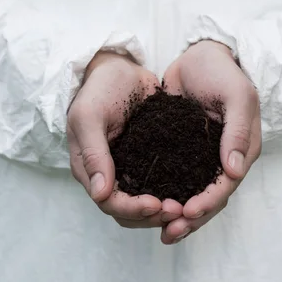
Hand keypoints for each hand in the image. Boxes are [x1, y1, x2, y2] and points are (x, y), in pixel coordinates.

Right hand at [67, 51, 182, 227]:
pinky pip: (159, 183)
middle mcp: (108, 174)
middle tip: (180, 210)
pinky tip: (192, 190)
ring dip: (163, 209)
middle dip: (152, 215)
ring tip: (186, 206)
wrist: (119, 67)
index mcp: (89, 168)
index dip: (132, 208)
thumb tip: (100, 194)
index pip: (109, 203)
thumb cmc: (100, 88)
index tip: (157, 204)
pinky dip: (172, 191)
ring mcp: (128, 167)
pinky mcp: (146, 158)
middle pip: (128, 210)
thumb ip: (94, 154)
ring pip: (144, 202)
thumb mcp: (90, 116)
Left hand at [161, 40, 261, 243]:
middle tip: (169, 232)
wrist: (201, 55)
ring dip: (177, 213)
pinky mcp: (181, 150)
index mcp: (241, 150)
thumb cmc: (223, 73)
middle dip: (191, 218)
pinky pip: (175, 177)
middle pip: (209, 198)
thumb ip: (236, 131)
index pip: (226, 185)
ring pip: (191, 193)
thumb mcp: (237, 96)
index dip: (208, 202)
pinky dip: (165, 193)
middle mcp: (222, 159)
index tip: (188, 212)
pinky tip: (148, 204)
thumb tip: (234, 170)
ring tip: (160, 230)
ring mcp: (201, 156)